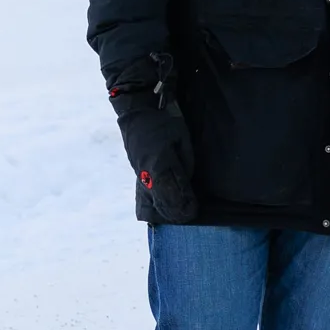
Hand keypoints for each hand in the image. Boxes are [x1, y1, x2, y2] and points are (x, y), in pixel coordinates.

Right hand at [113, 79, 199, 225]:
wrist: (138, 113)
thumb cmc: (165, 122)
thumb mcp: (182, 139)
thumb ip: (185, 162)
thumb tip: (186, 181)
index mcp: (161, 163)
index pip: (174, 191)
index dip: (184, 204)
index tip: (193, 211)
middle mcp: (147, 173)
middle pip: (162, 201)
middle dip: (176, 212)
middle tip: (188, 216)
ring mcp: (139, 174)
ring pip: (151, 200)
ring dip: (164, 210)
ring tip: (177, 215)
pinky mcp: (135, 173)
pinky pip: (144, 193)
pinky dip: (154, 203)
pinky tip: (161, 209)